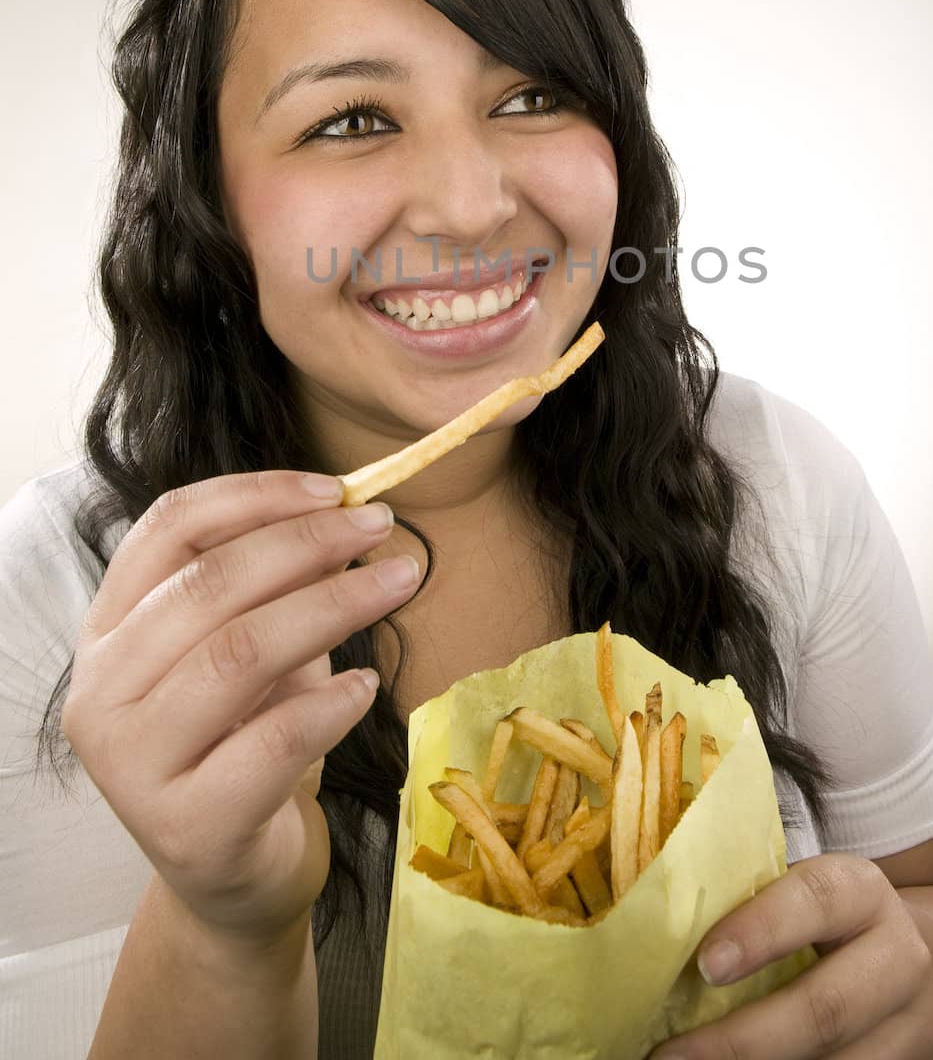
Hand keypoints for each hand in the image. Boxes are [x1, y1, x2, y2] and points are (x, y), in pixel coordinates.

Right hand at [61, 469, 422, 946]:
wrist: (233, 878)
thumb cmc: (244, 743)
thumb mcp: (256, 649)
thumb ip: (280, 585)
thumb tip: (344, 515)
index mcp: (108, 631)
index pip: (168, 530)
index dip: (253, 496)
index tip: (332, 487)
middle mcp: (101, 693)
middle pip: (206, 585)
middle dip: (306, 543)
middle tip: (381, 526)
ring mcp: (133, 764)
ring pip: (239, 654)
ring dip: (333, 606)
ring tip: (398, 584)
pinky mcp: (187, 825)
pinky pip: (271, 742)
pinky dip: (330, 703)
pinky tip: (366, 686)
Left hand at [649, 853, 932, 1057]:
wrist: (901, 960)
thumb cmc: (820, 921)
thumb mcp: (800, 894)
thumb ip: (748, 899)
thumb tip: (655, 921)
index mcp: (862, 892)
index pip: (815, 901)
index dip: (760, 931)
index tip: (704, 965)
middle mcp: (900, 956)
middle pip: (826, 1008)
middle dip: (743, 1040)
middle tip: (672, 1055)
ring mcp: (914, 1024)